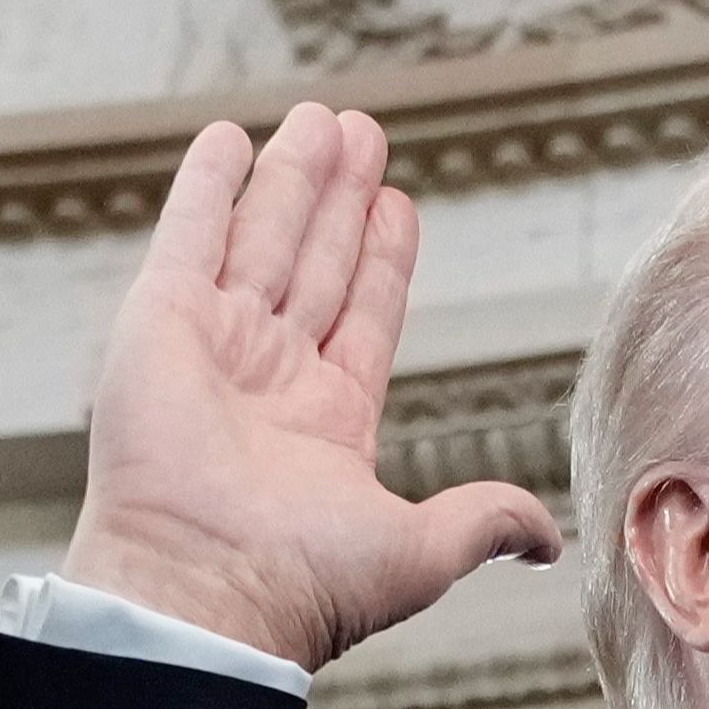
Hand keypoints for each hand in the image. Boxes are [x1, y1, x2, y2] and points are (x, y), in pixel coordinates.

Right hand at [65, 103, 562, 671]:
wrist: (210, 589)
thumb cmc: (308, 584)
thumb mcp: (423, 548)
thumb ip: (485, 520)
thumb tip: (549, 540)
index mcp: (328, 423)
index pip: (365, 316)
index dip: (383, 259)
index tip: (399, 204)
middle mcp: (270, 379)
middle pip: (317, 263)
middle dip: (341, 198)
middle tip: (364, 132)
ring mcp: (214, 345)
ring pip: (264, 238)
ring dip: (294, 178)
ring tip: (324, 119)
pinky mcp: (159, 320)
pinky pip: (187, 235)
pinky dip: (208, 186)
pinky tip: (230, 140)